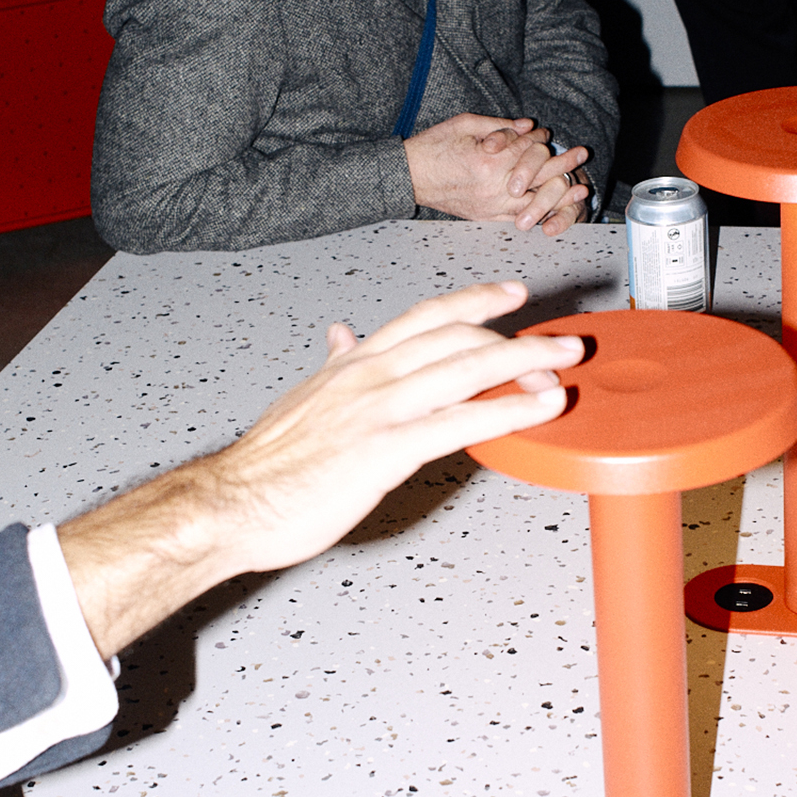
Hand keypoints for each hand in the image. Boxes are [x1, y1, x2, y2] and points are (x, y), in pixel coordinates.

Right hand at [59, 281, 584, 657]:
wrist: (231, 501)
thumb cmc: (265, 463)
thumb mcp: (302, 398)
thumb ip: (333, 366)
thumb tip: (341, 336)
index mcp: (352, 364)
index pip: (423, 316)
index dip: (471, 301)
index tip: (508, 294)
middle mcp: (371, 375)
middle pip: (458, 336)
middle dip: (516, 335)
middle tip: (561, 340)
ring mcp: (381, 409)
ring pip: (467, 368)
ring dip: (526, 362)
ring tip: (566, 364)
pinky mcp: (387, 449)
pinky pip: (462, 420)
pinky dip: (509, 408)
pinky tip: (539, 408)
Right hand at [404, 113, 588, 231]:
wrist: (408, 176)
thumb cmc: (433, 147)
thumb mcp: (465, 124)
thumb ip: (500, 125)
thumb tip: (528, 126)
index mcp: (489, 162)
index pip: (527, 150)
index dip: (542, 140)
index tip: (553, 135)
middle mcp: (493, 187)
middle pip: (539, 176)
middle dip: (564, 164)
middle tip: (582, 154)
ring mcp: (491, 206)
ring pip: (535, 202)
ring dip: (560, 194)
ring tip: (581, 188)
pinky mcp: (485, 217)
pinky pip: (519, 218)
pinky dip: (539, 214)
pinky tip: (555, 210)